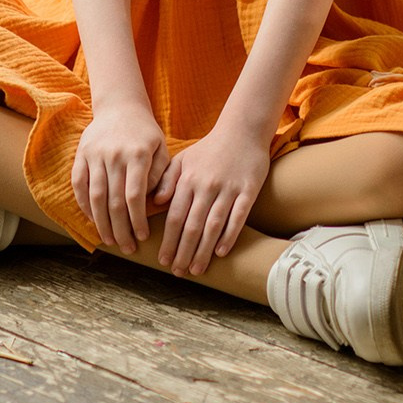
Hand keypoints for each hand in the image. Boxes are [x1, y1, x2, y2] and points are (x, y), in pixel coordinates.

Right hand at [72, 100, 169, 254]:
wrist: (120, 106)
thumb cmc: (145, 133)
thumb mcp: (161, 148)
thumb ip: (162, 175)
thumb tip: (158, 202)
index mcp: (138, 154)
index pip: (135, 196)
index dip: (137, 220)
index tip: (142, 237)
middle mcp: (115, 155)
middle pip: (114, 201)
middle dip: (121, 229)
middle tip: (127, 248)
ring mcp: (96, 155)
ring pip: (95, 197)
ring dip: (102, 223)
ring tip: (110, 240)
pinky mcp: (81, 155)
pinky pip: (79, 185)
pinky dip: (84, 206)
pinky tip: (93, 221)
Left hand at [150, 122, 270, 276]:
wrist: (242, 130)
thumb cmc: (210, 148)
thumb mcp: (183, 159)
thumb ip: (167, 180)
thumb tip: (154, 203)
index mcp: (188, 180)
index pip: (174, 216)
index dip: (168, 241)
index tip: (163, 261)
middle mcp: (206, 186)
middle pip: (192, 225)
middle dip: (183, 252)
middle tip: (178, 272)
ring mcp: (227, 188)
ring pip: (213, 225)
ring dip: (203, 250)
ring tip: (196, 269)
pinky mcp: (248, 190)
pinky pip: (238, 217)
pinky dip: (229, 235)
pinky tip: (221, 252)